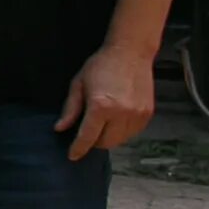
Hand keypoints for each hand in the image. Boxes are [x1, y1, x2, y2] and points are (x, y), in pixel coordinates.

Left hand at [58, 41, 156, 159]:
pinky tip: (115, 120)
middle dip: (94, 142)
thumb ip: (70, 109)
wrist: (131, 53)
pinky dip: (122, 132)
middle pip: (106, 143)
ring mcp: (137, 115)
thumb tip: (60, 129)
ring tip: (102, 124)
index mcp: (101, 106)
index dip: (78, 149)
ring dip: (109, 138)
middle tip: (87, 133)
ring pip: (120, 140)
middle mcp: (121, 113)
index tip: (72, 156)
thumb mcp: (78, 84)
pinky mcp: (147, 114)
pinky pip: (132, 133)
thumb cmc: (101, 65)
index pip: (88, 137)